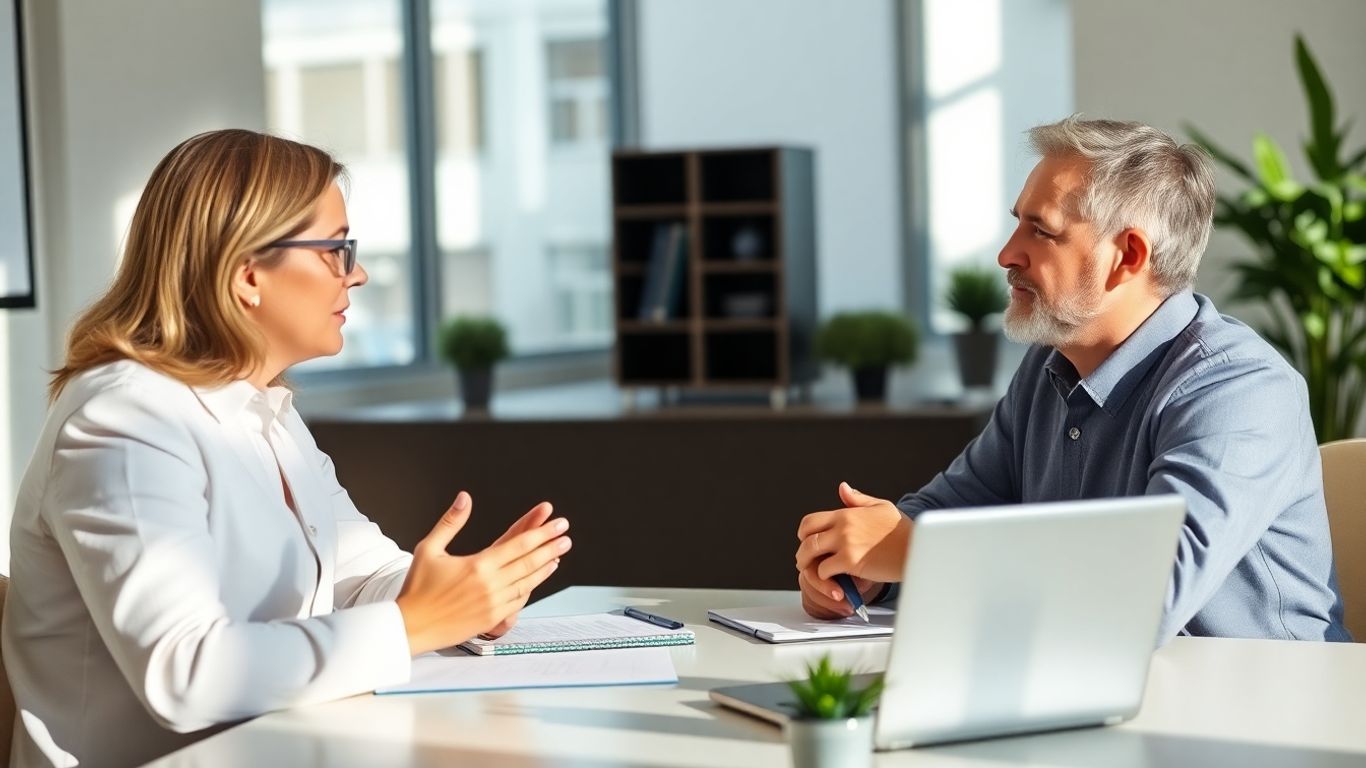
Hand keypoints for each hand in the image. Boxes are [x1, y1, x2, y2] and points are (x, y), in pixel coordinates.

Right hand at [395, 492, 570, 654]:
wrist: (410, 627)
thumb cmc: (417, 588)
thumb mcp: (430, 548)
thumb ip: (451, 522)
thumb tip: (464, 498)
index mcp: (478, 565)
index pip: (518, 544)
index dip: (542, 532)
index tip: (557, 523)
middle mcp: (490, 584)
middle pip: (529, 561)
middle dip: (550, 546)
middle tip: (565, 535)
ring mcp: (493, 603)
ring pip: (528, 581)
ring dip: (545, 566)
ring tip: (558, 554)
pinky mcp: (492, 619)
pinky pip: (519, 600)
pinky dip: (532, 586)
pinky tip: (538, 578)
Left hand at [794, 482, 909, 617]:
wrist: (917, 547)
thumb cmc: (903, 530)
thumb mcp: (881, 506)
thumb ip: (858, 499)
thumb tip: (842, 488)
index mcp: (847, 513)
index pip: (811, 520)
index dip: (804, 533)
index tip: (806, 542)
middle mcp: (842, 526)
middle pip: (806, 537)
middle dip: (802, 551)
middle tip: (805, 560)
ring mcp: (845, 543)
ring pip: (810, 554)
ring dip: (809, 565)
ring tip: (815, 572)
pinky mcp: (850, 561)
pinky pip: (824, 570)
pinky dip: (825, 578)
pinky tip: (833, 580)